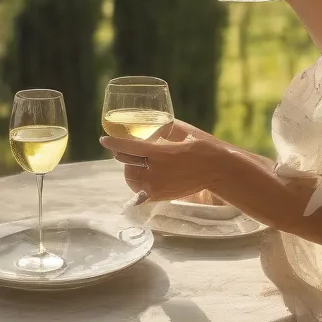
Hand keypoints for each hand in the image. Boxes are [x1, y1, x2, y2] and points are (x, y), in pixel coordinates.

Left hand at [100, 128, 220, 203]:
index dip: (113, 143)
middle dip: (122, 154)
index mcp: (160, 152)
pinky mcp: (160, 196)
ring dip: (129, 170)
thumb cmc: (203, 147)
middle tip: (124, 150)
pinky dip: (137, 184)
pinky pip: (139, 192)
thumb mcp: (184, 131)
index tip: (103, 139)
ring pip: (131, 178)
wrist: (218, 171)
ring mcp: (157, 186)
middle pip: (126, 163)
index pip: (128, 147)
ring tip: (135, 164)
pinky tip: (142, 179)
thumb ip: (165, 128)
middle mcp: (155, 170)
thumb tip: (153, 126)